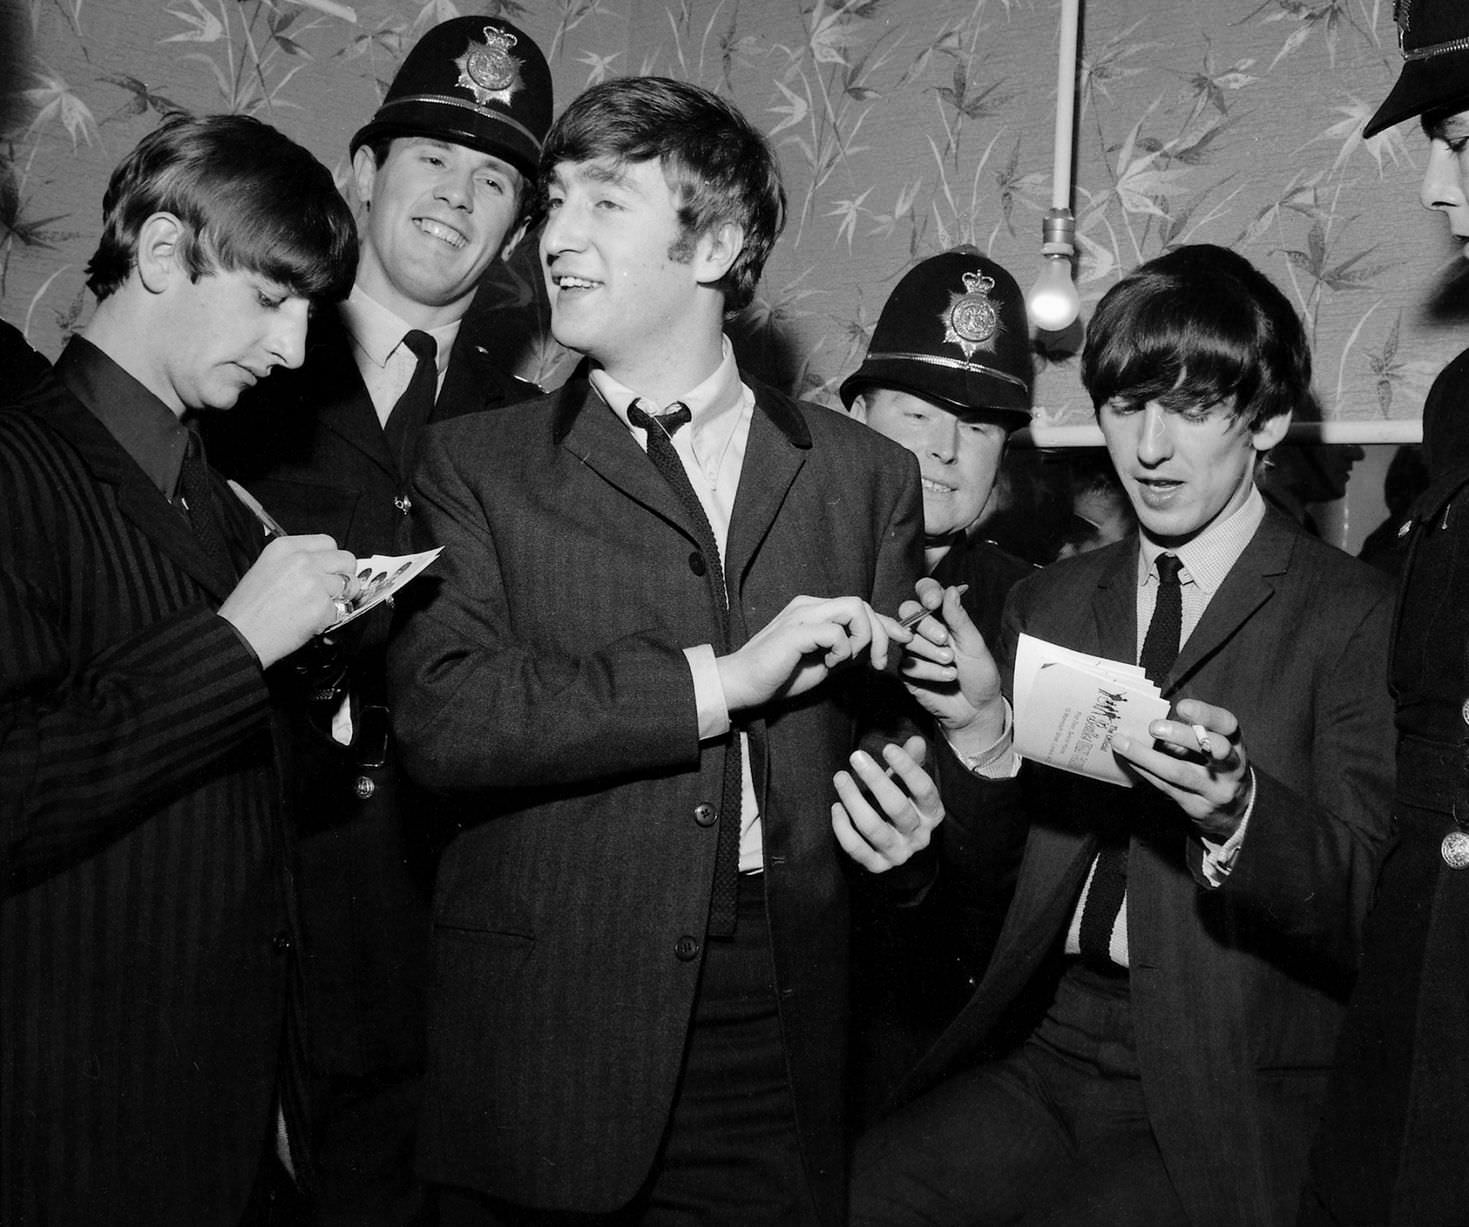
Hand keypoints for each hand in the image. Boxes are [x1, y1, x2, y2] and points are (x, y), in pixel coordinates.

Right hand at [218, 534, 359, 668]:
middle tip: (332, 589)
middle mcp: (302, 560)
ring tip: (315, 607)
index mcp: (285, 547)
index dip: (332, 558)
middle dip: (344, 576)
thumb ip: (297, 562)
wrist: (240, 636)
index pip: (328, 542)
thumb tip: (325, 566)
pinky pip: (340, 610)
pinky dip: (328, 619)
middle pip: (346, 559)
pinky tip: (308, 621)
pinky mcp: (321, 606)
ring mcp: (313, 582)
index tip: (330, 569)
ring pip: (349, 585)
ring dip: (339, 598)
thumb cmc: (248, 609)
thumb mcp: (267, 569)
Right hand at [716, 595, 906, 711]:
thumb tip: (875, 648)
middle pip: (862, 604)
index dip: (887, 623)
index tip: (903, 640)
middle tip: (876, 664)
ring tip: (847, 661)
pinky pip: (836, 631)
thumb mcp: (825, 664)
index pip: (860, 607)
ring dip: (862, 638)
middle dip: (879, 634)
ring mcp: (802, 615)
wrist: (743, 685)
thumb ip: (848, 652)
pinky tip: (828, 665)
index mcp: (815, 610)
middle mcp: (810, 605)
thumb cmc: (780, 676)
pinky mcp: (796, 630)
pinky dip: (842, 650)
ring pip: (854, 608)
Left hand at [831, 735, 943, 872]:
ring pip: (873, 828)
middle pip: (897, 808)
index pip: (924, 790)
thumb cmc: (905, 804)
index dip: (907, 768)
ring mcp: (898, 853)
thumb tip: (916, 741)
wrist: (902, 845)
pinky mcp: (878, 865)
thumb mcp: (912, 784)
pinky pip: (857, 849)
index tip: (887, 748)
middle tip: (856, 757)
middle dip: (876, 780)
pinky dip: (843, 829)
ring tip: (840, 777)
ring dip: (854, 801)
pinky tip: (836, 807)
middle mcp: (919, 835)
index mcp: (932, 813)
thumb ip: (913, 762)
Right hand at [898, 577, 1005, 754]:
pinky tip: (946, 677)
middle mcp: (924, 631)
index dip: (926, 592)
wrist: (977, 709)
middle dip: (926, 625)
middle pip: (908, 612)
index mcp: (942, 617)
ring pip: (906, 639)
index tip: (933, 601)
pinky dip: (928, 671)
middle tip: (944, 640)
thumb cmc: (979, 674)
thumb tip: (950, 589)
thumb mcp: (974, 643)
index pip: (925, 592)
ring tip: (951, 663)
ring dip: (930, 651)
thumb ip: (959, 618)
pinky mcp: (907, 672)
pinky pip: (906, 664)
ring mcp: (913, 651)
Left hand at [1111, 697, 1251, 840]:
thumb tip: (1154, 721)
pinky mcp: (1196, 807)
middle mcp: (1231, 767)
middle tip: (1154, 726)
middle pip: (1213, 749)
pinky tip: (1128, 759)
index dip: (1206, 714)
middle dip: (1183, 736)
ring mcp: (1215, 790)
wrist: (1235, 810)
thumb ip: (1192, 733)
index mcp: (1236, 743)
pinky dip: (1143, 770)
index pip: (1227, 724)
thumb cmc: (1217, 765)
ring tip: (1122, 743)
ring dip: (1146, 756)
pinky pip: (1165, 786)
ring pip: (1180, 772)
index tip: (1182, 707)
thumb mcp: (1214, 746)